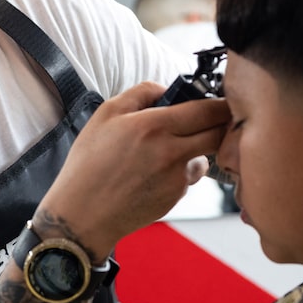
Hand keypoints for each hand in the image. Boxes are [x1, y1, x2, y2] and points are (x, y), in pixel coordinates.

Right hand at [34, 82, 230, 261]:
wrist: (82, 214)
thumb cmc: (88, 164)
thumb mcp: (106, 114)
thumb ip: (141, 93)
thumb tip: (166, 88)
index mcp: (153, 125)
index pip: (208, 110)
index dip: (220, 104)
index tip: (220, 101)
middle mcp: (171, 151)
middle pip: (218, 133)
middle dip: (219, 124)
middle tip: (208, 120)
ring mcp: (176, 177)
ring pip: (206, 157)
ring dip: (197, 150)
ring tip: (167, 151)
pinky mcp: (175, 197)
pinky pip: (188, 177)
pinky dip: (179, 172)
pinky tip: (153, 174)